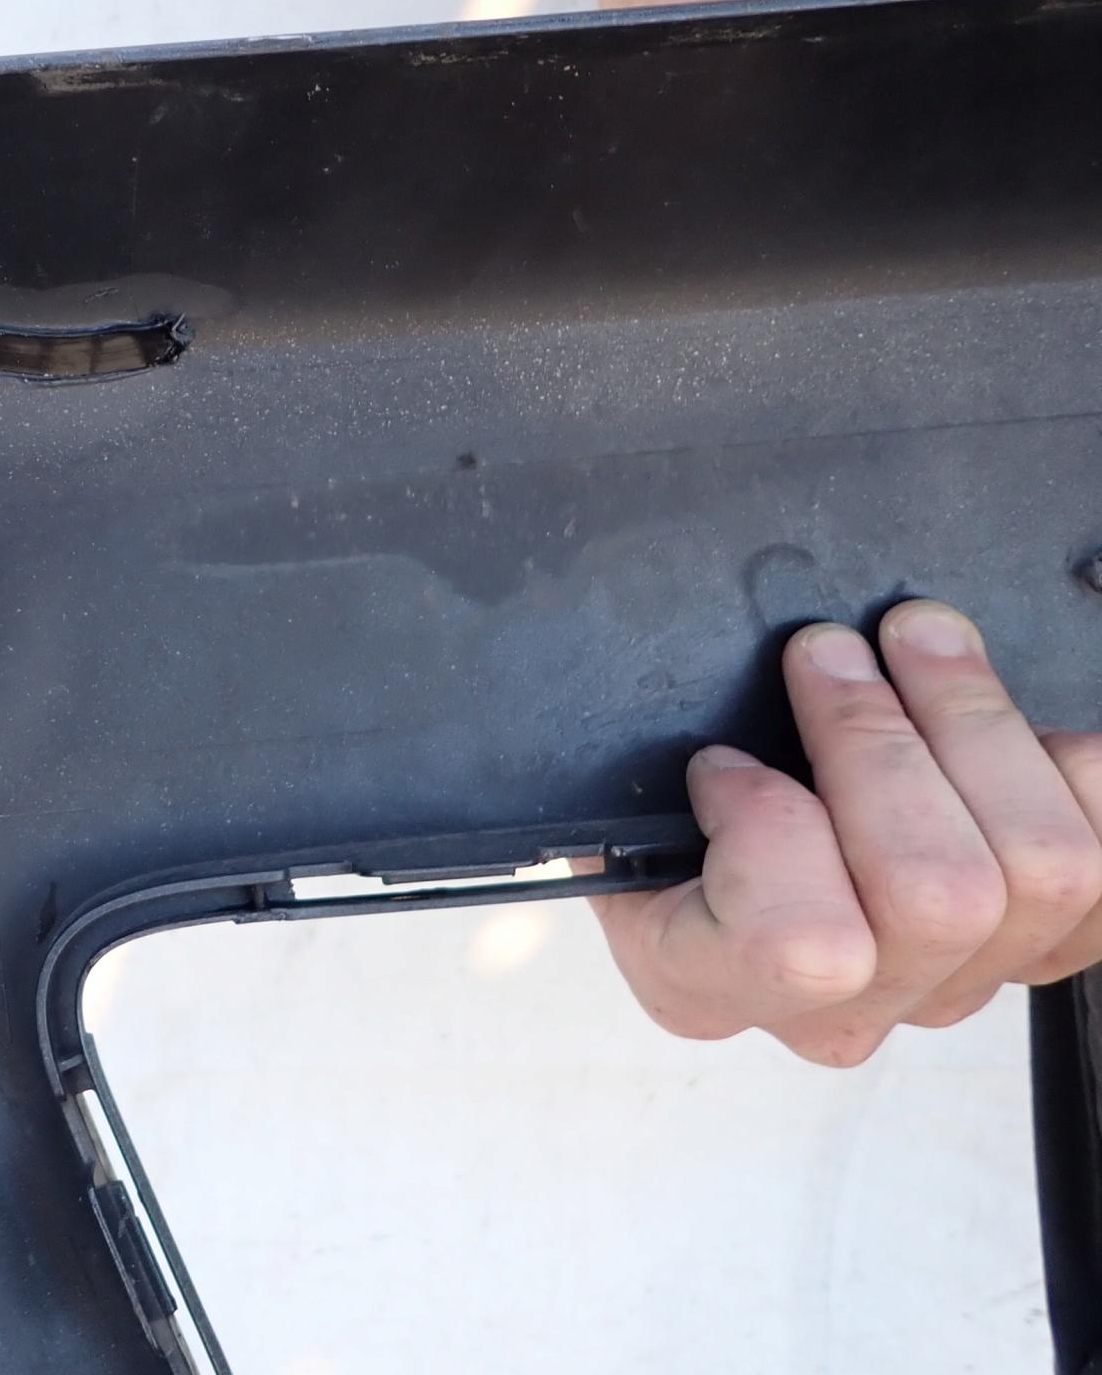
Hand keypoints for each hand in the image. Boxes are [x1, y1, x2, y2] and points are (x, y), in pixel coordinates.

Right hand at [592, 599, 1101, 1065]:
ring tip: (917, 642)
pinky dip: (1075, 768)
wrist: (703, 840)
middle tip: (828, 651)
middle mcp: (842, 1010)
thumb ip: (633, 774)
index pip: (798, 947)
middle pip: (939, 895)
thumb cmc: (648, 805)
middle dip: (883, 737)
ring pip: (1042, 870)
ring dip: (975, 721)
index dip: (773, 826)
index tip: (720, 761)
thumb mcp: (598, 795)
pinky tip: (1007, 722)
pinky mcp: (1042, 943)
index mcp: (705, 981)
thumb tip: (695, 722)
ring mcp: (952, 985)